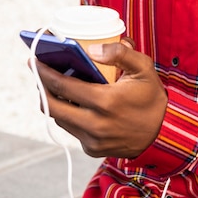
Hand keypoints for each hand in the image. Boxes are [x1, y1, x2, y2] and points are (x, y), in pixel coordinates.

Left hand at [34, 41, 167, 157]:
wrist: (163, 132)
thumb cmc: (152, 96)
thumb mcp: (143, 68)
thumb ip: (120, 54)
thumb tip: (91, 49)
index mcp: (106, 101)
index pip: (64, 86)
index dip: (45, 73)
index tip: (33, 60)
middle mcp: (96, 124)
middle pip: (53, 106)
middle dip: (42, 87)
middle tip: (38, 71)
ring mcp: (93, 139)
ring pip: (60, 119)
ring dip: (54, 101)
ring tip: (53, 83)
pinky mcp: (92, 148)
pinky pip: (72, 129)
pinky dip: (69, 114)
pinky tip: (73, 101)